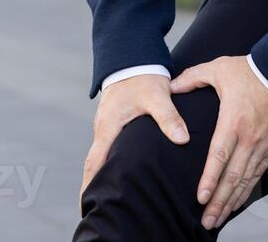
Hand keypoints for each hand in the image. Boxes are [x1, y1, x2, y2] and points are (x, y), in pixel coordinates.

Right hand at [80, 73, 189, 202]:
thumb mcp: (157, 95)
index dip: (90, 184)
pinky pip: (109, 148)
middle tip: (94, 210)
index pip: (95, 162)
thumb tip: (181, 138)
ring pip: (101, 156)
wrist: (133, 56)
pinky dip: (109, 164)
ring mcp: (108, 126)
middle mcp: (104, 129)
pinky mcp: (115, 123)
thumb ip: (169, 117)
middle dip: (92, 186)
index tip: (86, 204)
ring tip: (107, 198)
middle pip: (94, 164)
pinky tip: (120, 174)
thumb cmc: (143, 75)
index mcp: (109, 126)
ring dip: (101, 176)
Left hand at [170, 55, 267, 230]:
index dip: (210, 179)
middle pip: (233, 176)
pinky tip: (238, 200)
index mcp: (233, 121)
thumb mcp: (219, 68)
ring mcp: (263, 144)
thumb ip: (193, 77)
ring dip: (232, 201)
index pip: (219, 156)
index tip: (201, 197)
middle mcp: (249, 138)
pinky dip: (248, 190)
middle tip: (208, 220)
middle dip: (219, 201)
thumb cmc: (253, 71)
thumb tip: (172, 86)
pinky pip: (260, 173)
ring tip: (219, 218)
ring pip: (247, 180)